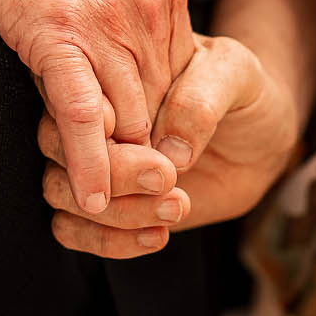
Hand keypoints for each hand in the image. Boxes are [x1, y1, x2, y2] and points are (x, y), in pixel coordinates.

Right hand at [0, 0, 193, 215]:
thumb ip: (122, 12)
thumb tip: (121, 62)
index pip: (176, 85)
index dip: (160, 135)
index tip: (147, 172)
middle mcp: (147, 3)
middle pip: (159, 110)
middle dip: (144, 162)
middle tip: (133, 208)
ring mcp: (105, 15)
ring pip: (128, 118)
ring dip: (119, 173)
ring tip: (112, 217)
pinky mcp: (56, 28)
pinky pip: (84, 111)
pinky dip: (89, 161)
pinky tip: (88, 198)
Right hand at [39, 34, 299, 258]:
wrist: (260, 137)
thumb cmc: (242, 92)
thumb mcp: (235, 73)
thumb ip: (201, 100)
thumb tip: (170, 149)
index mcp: (110, 75)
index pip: (73, 97)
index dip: (95, 124)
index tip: (146, 139)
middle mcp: (92, 121)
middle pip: (55, 147)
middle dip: (111, 171)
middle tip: (167, 177)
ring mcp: (96, 165)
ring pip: (59, 193)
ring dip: (115, 213)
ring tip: (176, 206)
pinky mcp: (108, 206)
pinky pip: (72, 230)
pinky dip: (108, 242)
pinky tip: (157, 236)